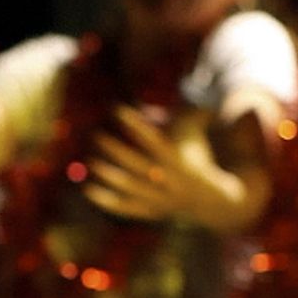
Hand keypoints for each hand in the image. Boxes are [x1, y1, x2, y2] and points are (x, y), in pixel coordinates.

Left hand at [84, 104, 247, 230]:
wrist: (210, 200)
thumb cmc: (195, 157)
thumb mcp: (192, 133)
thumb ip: (186, 111)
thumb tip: (184, 85)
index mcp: (179, 159)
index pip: (154, 139)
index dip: (136, 124)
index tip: (116, 109)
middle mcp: (169, 180)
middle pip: (139, 165)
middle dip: (116, 150)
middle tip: (95, 135)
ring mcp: (160, 199)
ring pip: (131, 187)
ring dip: (109, 175)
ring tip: (90, 161)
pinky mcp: (150, 212)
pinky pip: (126, 207)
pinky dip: (106, 200)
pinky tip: (87, 188)